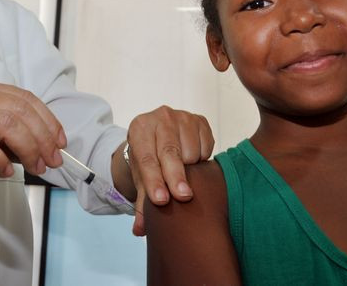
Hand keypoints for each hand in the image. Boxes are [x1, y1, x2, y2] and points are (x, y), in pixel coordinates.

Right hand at [0, 80, 66, 193]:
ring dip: (28, 149)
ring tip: (36, 167)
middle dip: (43, 137)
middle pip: (20, 110)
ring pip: (7, 124)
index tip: (60, 142)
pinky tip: (5, 172)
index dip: (48, 120)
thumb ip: (9, 137)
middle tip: (52, 160)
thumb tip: (43, 148)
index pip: (24, 98)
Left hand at [117, 106, 212, 235]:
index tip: (161, 200)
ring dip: (191, 167)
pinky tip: (193, 159)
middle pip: (170, 152)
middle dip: (176, 176)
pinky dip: (202, 157)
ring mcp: (181, 116)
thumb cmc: (150, 160)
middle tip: (183, 197)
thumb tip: (139, 230)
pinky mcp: (200, 119)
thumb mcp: (142, 178)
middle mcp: (159, 118)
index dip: (154, 180)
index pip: (146, 159)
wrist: (160, 137)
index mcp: (139, 129)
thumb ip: (142, 203)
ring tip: (184, 170)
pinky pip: (206, 144)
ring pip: (191, 149)